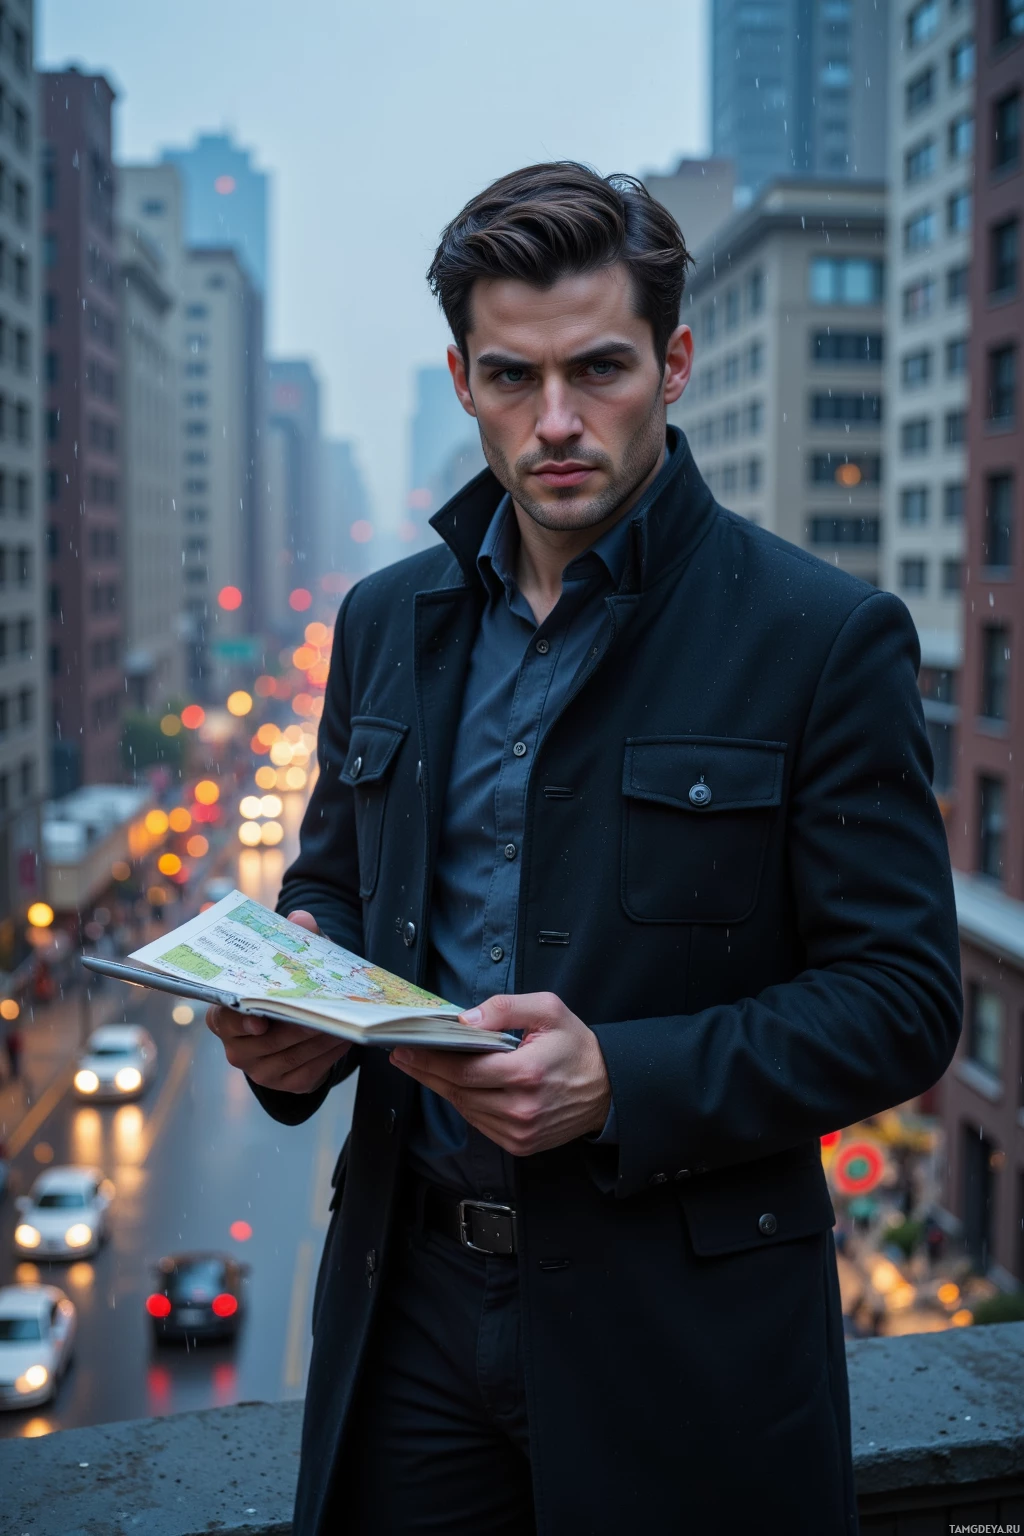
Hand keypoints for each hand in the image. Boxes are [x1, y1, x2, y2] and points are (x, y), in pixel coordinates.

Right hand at [205, 910, 350, 1093]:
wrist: (296, 1023)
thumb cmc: (285, 987)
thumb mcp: (289, 962)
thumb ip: (294, 939)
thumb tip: (301, 918)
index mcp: (225, 1016)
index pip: (225, 1019)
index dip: (240, 1021)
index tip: (259, 1021)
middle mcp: (237, 1047)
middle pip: (263, 1043)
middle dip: (294, 1028)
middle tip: (320, 1014)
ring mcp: (260, 1069)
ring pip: (289, 1057)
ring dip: (317, 1041)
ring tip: (341, 1023)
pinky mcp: (285, 1084)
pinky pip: (307, 1073)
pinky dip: (327, 1057)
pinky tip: (343, 1040)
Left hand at [389, 992, 610, 1156]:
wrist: (608, 1089)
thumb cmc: (577, 1046)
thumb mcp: (548, 1010)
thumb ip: (505, 1009)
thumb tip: (466, 1020)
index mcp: (526, 1073)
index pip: (464, 1069)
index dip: (431, 1059)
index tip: (407, 1048)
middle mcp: (521, 1108)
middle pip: (458, 1091)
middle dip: (427, 1072)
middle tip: (404, 1056)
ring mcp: (520, 1131)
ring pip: (465, 1109)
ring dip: (443, 1088)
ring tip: (424, 1068)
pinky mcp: (520, 1144)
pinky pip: (480, 1123)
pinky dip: (465, 1104)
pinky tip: (456, 1086)